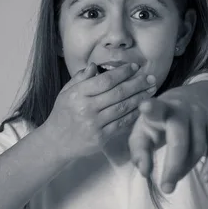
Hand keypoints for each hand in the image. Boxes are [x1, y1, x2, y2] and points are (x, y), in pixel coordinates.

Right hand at [43, 63, 157, 159]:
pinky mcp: (101, 138)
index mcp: (78, 94)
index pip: (105, 80)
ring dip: (140, 97)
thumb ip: (80, 78)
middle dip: (137, 83)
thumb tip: (95, 66)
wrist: (56, 142)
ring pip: (122, 108)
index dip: (122, 72)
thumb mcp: (66, 92)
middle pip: (118, 93)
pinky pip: (121, 123)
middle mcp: (87, 108)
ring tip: (151, 89)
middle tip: (151, 77)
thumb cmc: (62, 114)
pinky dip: (134, 114)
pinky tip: (142, 107)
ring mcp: (95, 124)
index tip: (135, 67)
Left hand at [127, 97, 207, 192]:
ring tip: (176, 178)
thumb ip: (139, 151)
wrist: (190, 100)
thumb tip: (145, 171)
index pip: (156, 108)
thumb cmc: (160, 121)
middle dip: (173, 166)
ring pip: (198, 147)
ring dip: (186, 168)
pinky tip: (205, 177)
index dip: (151, 108)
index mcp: (160, 110)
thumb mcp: (143, 131)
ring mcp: (201, 115)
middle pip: (180, 140)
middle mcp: (182, 109)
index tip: (145, 107)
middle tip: (166, 188)